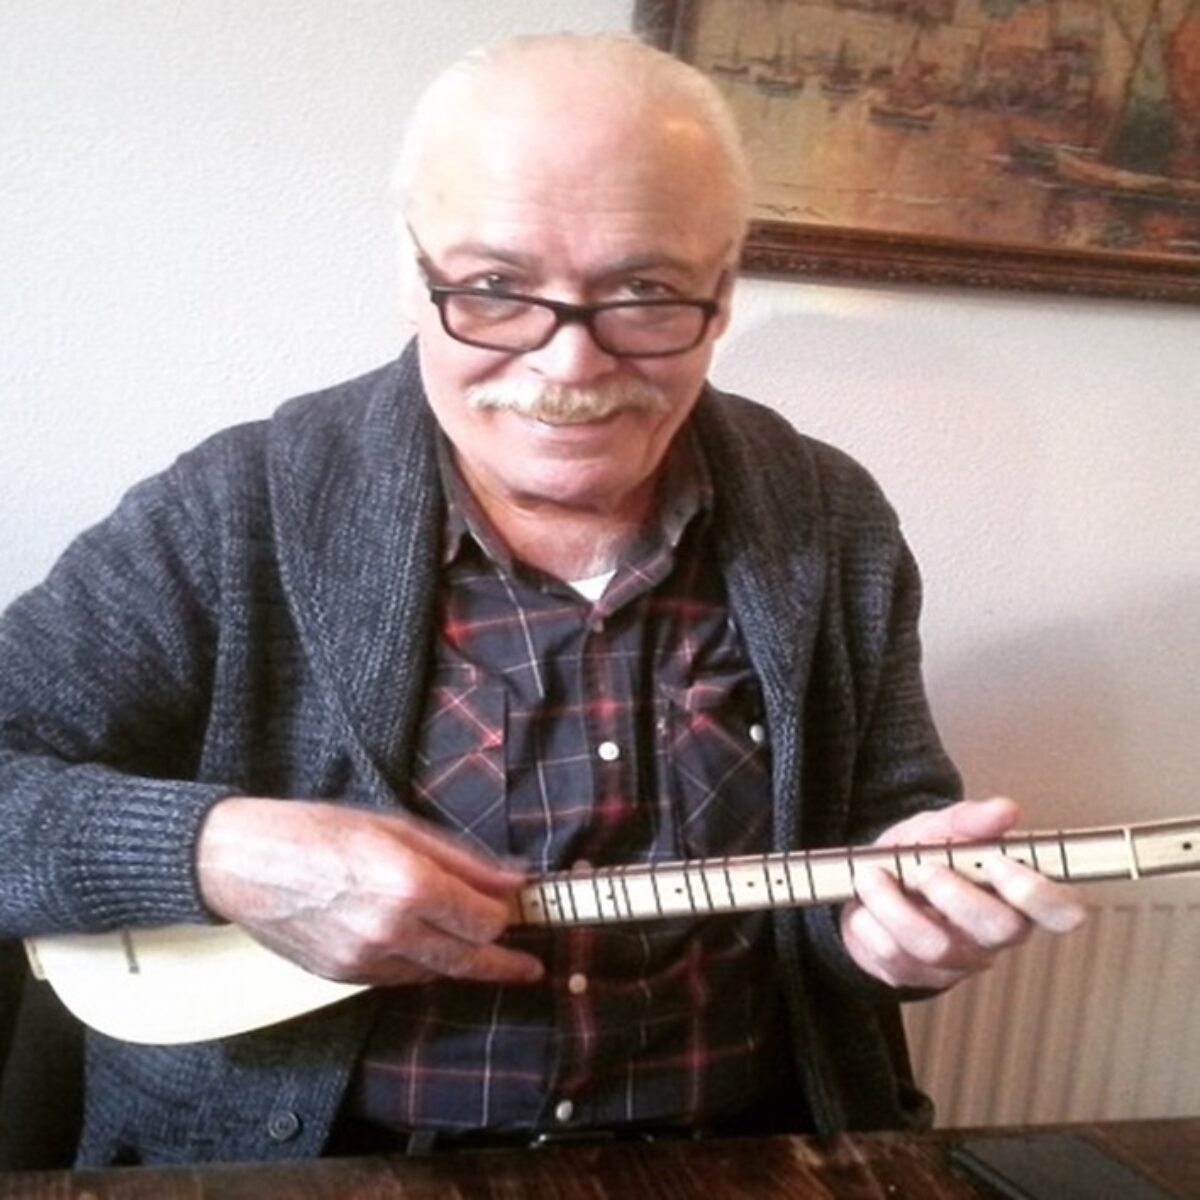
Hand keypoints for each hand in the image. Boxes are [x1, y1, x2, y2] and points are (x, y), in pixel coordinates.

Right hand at [196, 797, 542, 986]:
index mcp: (408, 885)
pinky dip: (423, 964)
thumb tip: (514, 880)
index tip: (518, 906)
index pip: (485, 920)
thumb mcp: (399, 828)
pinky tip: (427, 944)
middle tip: (530, 966)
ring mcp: (365, 961)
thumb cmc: (320, 831)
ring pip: (436, 973)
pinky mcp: (343, 978)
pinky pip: (400, 978)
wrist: (243, 864)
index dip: (507, 915)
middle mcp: (390, 931)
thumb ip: (462, 860)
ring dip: (462, 961)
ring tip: (481, 949)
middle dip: (504, 962)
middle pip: (469, 960)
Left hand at [839, 797, 1086, 990]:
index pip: (1062, 911)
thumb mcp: (938, 828)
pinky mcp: (915, 976)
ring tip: (873, 876)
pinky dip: (870, 921)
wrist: (866, 882)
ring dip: (895, 905)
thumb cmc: (918, 855)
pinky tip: (865, 905)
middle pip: (1002, 930)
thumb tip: (1005, 810)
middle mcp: (994, 935)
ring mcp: (957, 961)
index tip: (997, 863)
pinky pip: (894, 957)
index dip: (1039, 893)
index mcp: (1015, 896)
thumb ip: (968, 820)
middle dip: (958, 894)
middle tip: (924, 869)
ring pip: (937, 947)